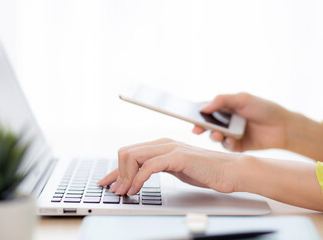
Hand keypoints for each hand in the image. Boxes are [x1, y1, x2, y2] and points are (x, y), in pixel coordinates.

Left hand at [98, 138, 240, 195]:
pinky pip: (150, 166)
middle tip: (116, 190)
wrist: (229, 171)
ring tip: (124, 192)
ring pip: (134, 156)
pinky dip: (138, 179)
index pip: (129, 153)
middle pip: (126, 152)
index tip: (106, 182)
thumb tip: (139, 176)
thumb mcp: (174, 169)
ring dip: (125, 176)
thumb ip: (157, 168)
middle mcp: (162, 143)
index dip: (115, 169)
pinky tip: (136, 189)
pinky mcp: (178, 156)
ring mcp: (170, 148)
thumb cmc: (204, 171)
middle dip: (117, 173)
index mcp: (160, 145)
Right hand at [193, 93, 289, 151]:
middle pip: (206, 125)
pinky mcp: (237, 146)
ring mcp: (230, 134)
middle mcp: (225, 121)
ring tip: (217, 135)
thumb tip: (203, 108)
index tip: (188, 116)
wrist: (283, 127)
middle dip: (200, 127)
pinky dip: (227, 144)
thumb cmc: (264, 109)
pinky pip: (226, 146)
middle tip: (196, 130)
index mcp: (225, 108)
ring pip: (214, 137)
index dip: (196, 113)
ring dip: (213, 136)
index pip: (205, 109)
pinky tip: (232, 141)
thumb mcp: (242, 99)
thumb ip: (222, 100)